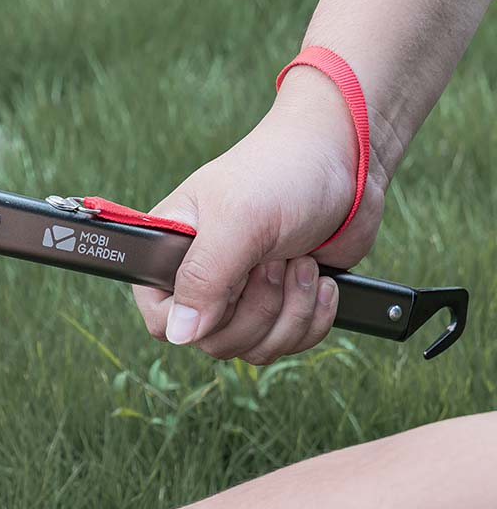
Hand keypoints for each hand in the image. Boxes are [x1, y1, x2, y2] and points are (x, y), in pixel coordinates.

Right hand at [135, 70, 389, 363]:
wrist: (348, 161)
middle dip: (257, 309)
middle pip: (213, 340)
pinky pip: (286, 343)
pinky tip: (320, 280)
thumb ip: (202, 279)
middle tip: (275, 262)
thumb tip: (180, 334)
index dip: (194, 318)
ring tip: (301, 263)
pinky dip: (312, 318)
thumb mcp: (237, 221)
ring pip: (252, 347)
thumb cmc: (282, 172)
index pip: (160, 317)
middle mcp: (203, 278)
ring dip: (290, 312)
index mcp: (172, 251)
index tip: (228, 288)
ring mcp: (243, 294)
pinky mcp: (281, 303)